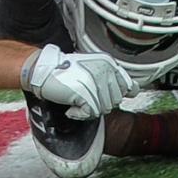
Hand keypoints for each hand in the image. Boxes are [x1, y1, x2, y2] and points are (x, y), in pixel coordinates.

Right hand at [22, 43, 136, 119]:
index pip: (129, 87)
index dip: (118, 96)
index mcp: (108, 63)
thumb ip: (112, 77)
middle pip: (115, 102)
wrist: (43, 70)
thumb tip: (134, 89)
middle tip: (83, 95)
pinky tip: (71, 107)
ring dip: (88, 109)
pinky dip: (79, 114)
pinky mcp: (86, 93)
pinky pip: (91, 114)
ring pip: (103, 109)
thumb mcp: (93, 67)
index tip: (103, 96)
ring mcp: (96, 81)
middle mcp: (105, 70)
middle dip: (100, 103)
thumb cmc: (65, 71)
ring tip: (76, 99)